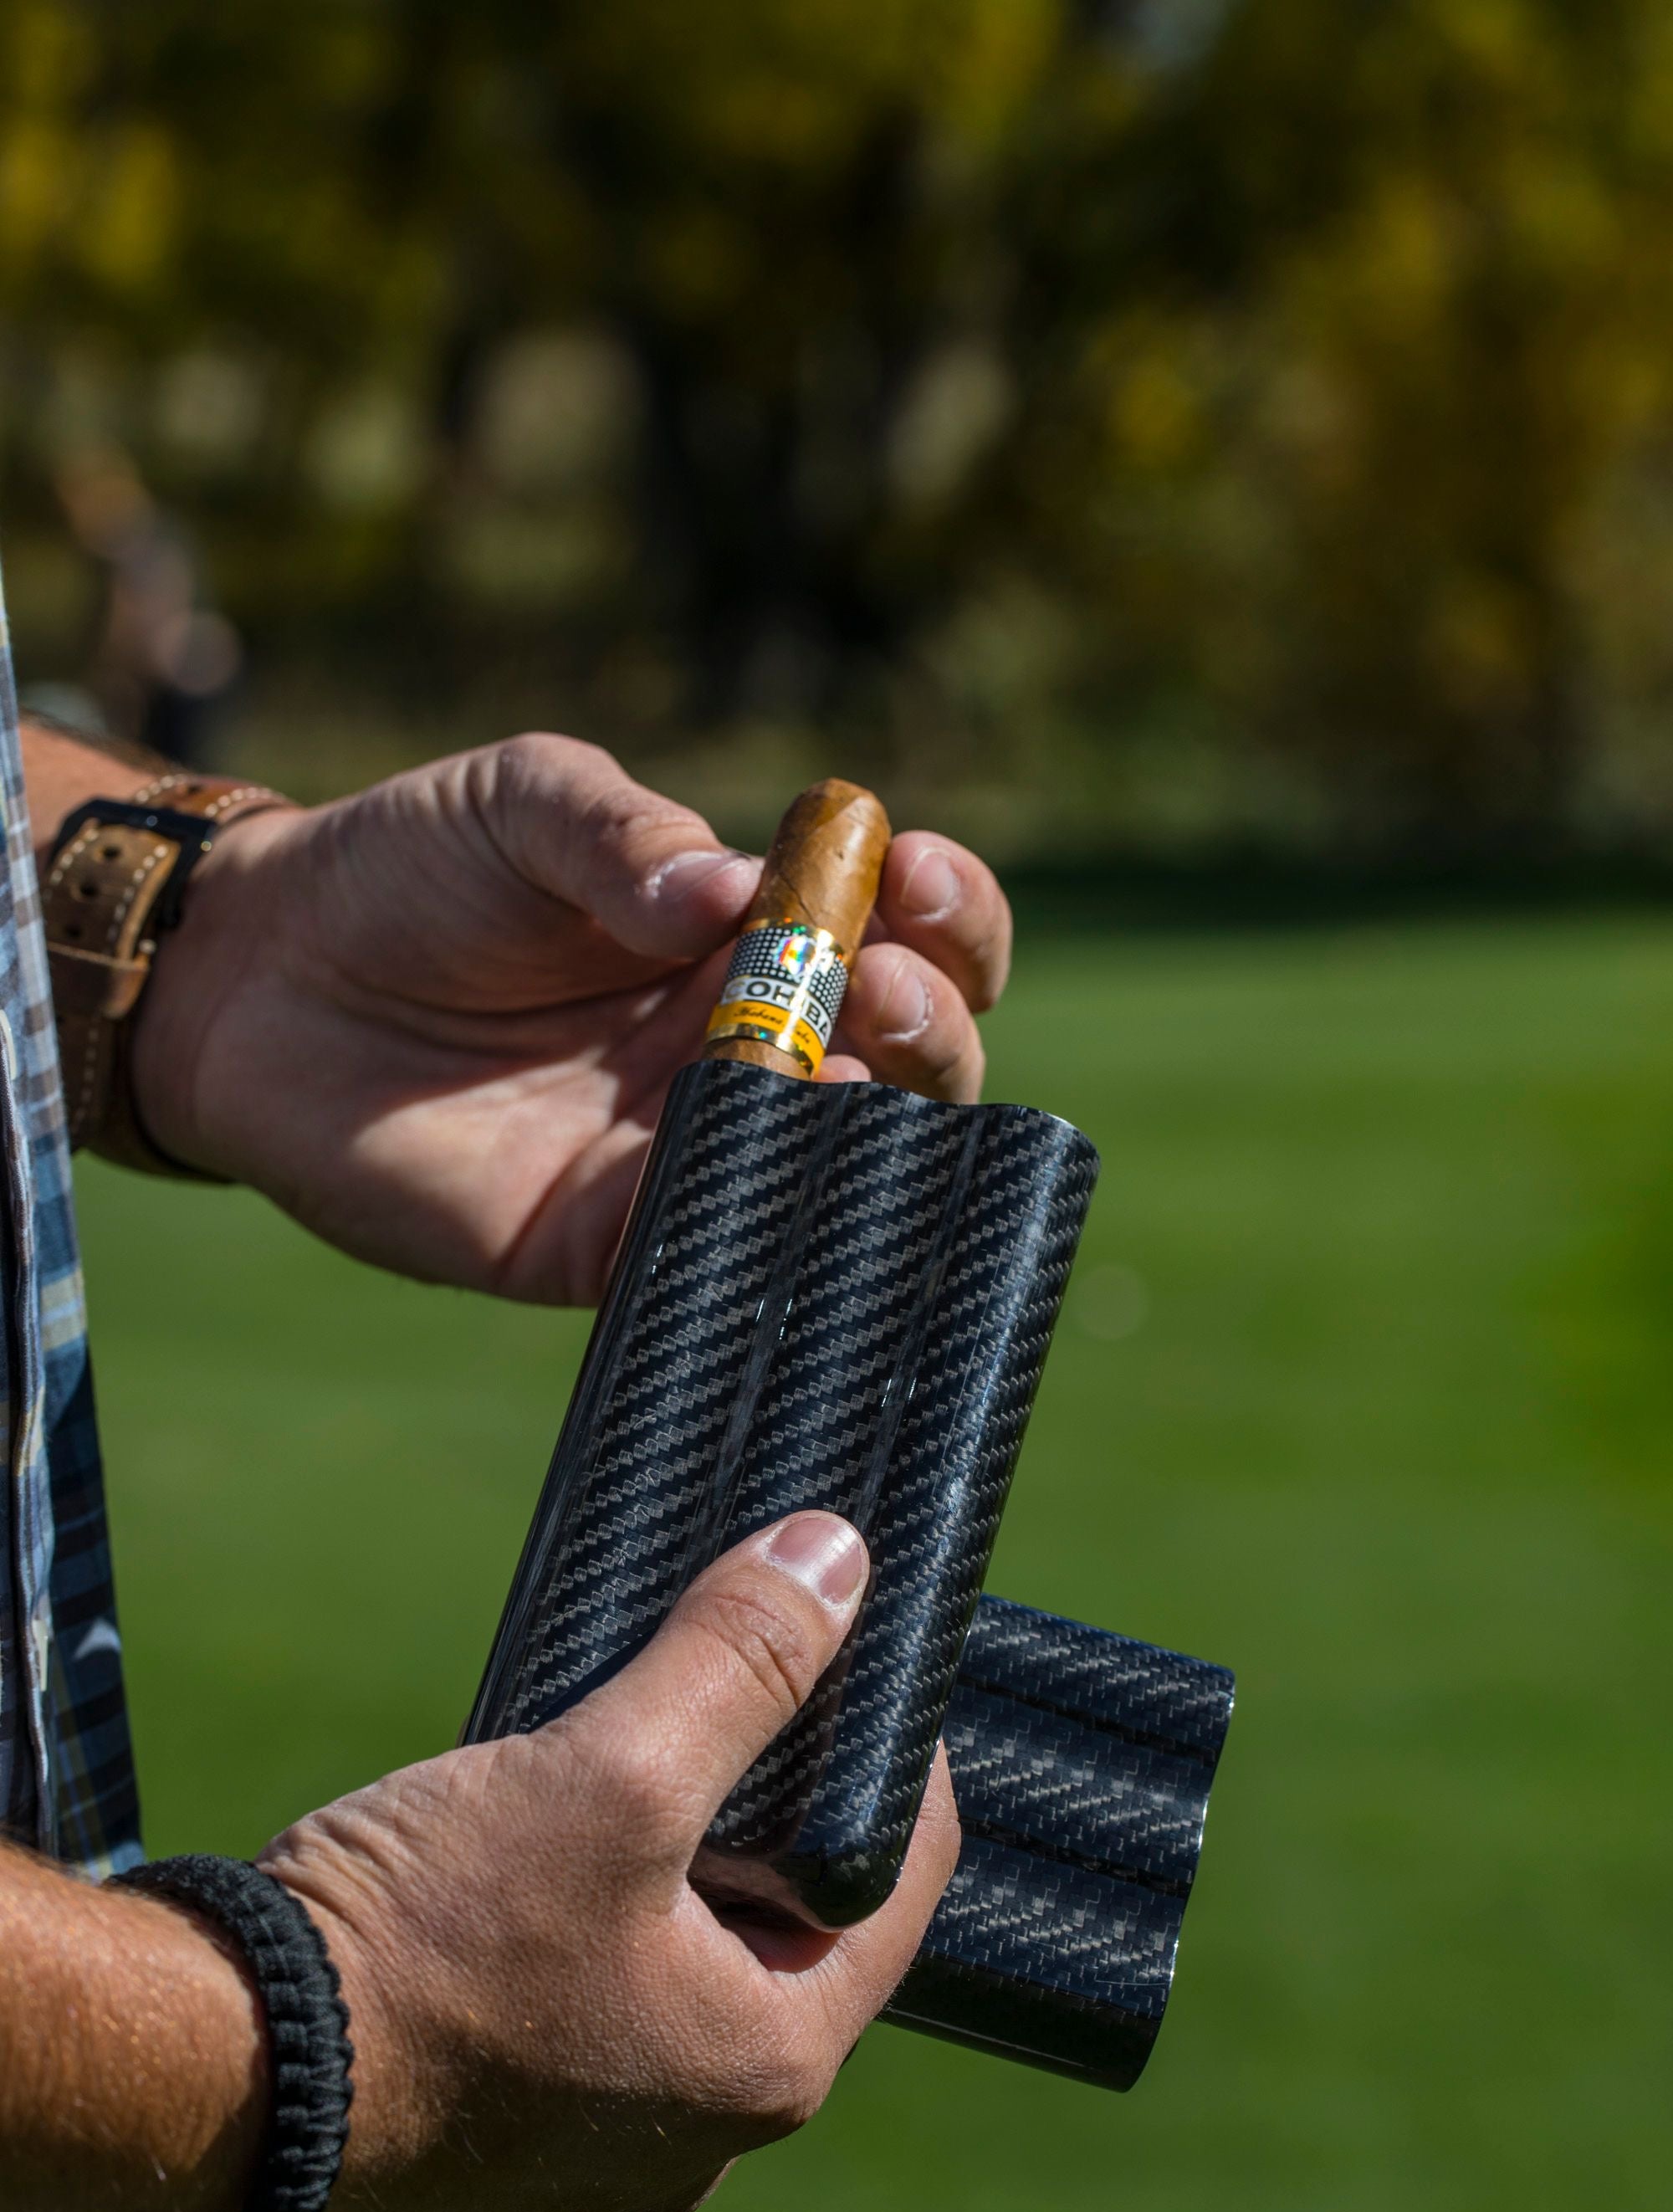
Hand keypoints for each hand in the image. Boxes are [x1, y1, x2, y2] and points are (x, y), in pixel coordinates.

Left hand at [130, 737, 1011, 1301]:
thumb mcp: (522, 801)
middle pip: (914, 1058)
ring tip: (835, 1062)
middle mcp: (746, 1047)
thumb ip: (625, 835)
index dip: (948, 914)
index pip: (910, 935)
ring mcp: (689, 1149)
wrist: (259, 981)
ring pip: (846, 1165)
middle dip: (931, 1019)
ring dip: (877, 1117)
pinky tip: (769, 1161)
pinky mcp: (613, 1240)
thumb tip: (737, 898)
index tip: (914, 878)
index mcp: (752, 937)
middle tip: (872, 981)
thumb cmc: (405, 871)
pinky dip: (765, 1214)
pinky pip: (722, 1244)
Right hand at [260, 1513, 959, 2211]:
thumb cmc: (423, 1947)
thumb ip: (738, 1665)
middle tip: (717, 1681)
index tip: (848, 1649)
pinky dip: (586, 1904)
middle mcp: (707, 2128)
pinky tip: (529, 1834)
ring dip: (667, 1844)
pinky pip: (595, 1988)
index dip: (891, 1746)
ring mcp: (601, 2138)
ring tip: (615, 1743)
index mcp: (771, 2062)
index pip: (902, 1878)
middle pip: (795, 1916)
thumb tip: (837, 1558)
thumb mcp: (610, 1775)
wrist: (222, 2081)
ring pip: (687, 1950)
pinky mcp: (510, 2124)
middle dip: (763, 1793)